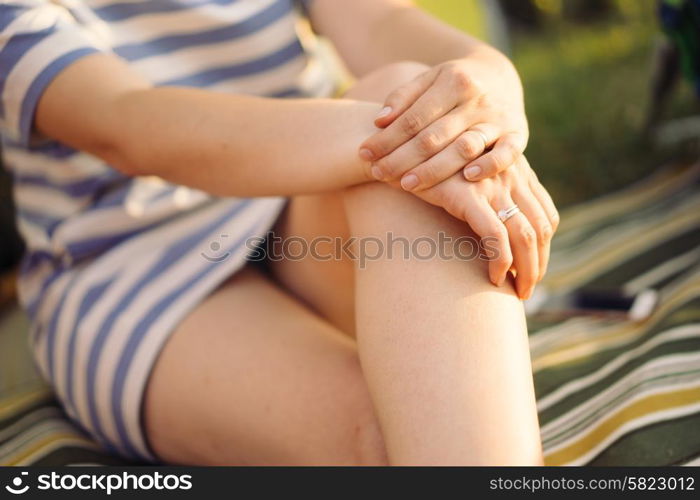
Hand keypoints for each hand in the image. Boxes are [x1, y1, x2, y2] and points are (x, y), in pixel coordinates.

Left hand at [358, 58, 527, 190]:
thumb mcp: (428, 80)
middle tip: (378, 175)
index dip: (387, 138)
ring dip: (435, 169)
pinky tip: (468, 178)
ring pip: (464, 147)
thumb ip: (403, 98)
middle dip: (402, 158)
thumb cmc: (452, 86)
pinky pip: (506, 153)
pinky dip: (489, 165)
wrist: (500, 78)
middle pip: (433, 135)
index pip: (413, 117)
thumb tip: (378, 122)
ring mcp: (498, 118)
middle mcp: (477, 99)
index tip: (364, 155)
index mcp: (453, 81)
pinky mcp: (518, 135)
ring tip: (407, 185)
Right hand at [413, 156, 557, 298]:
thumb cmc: (429, 170)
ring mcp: (492, 185)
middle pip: (541, 229)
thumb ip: (489, 194)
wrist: (398, 150)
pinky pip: (496, 237)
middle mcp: (510, 175)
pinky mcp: (469, 196)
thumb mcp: (469, 176)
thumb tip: (500, 233)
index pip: (546, 215)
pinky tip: (494, 278)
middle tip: (526, 290)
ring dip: (526, 271)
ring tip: (516, 291)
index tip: (532, 270)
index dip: (545, 248)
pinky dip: (501, 262)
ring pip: (525, 236)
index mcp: (516, 170)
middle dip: (538, 265)